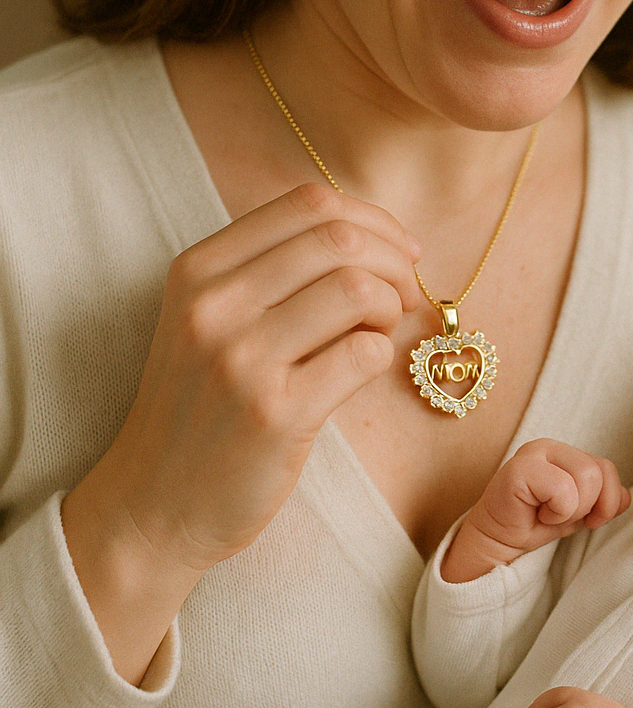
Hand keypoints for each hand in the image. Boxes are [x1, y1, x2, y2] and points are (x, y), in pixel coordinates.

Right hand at [62, 182, 420, 680]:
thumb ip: (273, 271)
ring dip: (390, 308)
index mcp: (199, 269)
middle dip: (393, 262)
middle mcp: (213, 304)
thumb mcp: (210, 320)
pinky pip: (363, 354)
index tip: (397, 251)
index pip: (307, 204)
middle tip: (404, 295)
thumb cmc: (201, 406)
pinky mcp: (274, 413)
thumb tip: (376, 235)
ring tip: (379, 333)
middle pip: (339, 238)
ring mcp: (241, 359)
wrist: (153, 504)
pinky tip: (364, 369)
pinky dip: (382, 355)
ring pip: (357, 290)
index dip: (371, 219)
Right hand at [440, 439, 629, 582]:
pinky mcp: (519, 469)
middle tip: (562, 517)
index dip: (607, 500)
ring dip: (571, 509)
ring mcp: (533, 454)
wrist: (497, 543)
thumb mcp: (578, 513)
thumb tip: (626, 497)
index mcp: (565, 453)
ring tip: (548, 514)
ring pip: (586, 477)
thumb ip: (603, 501)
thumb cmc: (534, 524)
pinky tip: (537, 513)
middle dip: (588, 507)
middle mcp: (549, 447)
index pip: (607, 468)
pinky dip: (557, 510)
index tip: (589, 521)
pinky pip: (562, 488)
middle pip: (599, 472)